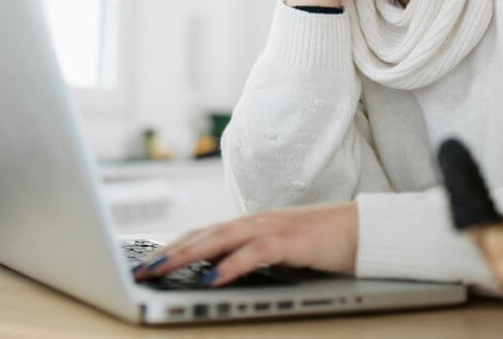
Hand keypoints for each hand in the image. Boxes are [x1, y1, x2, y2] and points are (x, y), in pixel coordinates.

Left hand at [134, 202, 357, 287]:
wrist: (362, 228)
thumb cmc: (319, 242)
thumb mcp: (276, 251)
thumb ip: (248, 256)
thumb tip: (215, 273)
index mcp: (248, 225)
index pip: (201, 234)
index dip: (173, 246)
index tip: (146, 262)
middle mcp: (254, 222)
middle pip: (203, 235)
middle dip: (169, 252)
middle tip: (141, 269)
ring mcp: (271, 229)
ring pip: (220, 240)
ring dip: (187, 255)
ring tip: (161, 270)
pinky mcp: (291, 242)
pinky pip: (254, 254)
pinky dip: (231, 265)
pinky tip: (212, 279)